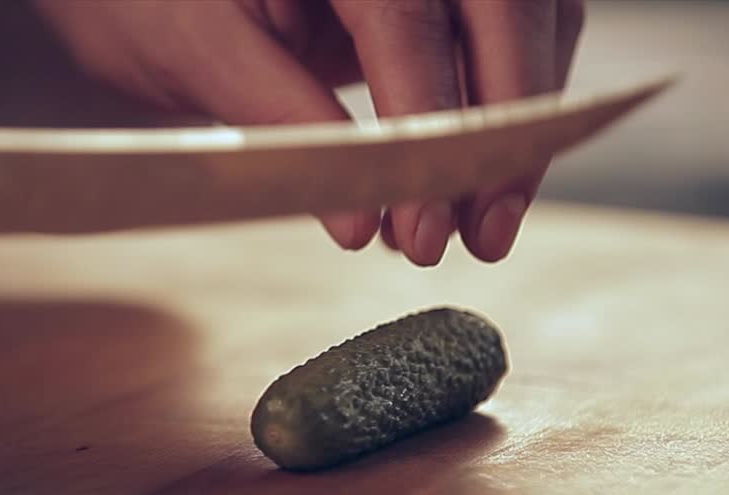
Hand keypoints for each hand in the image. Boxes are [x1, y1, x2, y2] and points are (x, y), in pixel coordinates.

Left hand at [34, 0, 583, 265]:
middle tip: (483, 237)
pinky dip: (511, 99)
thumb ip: (284, 123)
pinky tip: (474, 173)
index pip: (406, 19)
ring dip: (523, 122)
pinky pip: (520, 24)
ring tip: (483, 224)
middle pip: (506, 8)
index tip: (423, 227)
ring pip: (532, 16)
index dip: (427, 127)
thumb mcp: (196, 52)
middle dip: (506, 130)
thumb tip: (363, 222)